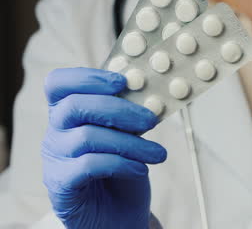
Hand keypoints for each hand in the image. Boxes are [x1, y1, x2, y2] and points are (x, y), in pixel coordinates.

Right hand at [42, 68, 166, 228]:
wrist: (119, 214)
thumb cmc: (124, 169)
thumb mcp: (128, 136)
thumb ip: (130, 115)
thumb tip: (151, 93)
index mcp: (67, 113)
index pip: (59, 83)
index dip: (88, 77)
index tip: (123, 81)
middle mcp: (55, 132)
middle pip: (75, 106)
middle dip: (120, 109)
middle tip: (151, 120)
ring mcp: (55, 159)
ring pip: (88, 137)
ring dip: (131, 143)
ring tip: (158, 154)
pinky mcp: (61, 185)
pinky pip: (89, 165)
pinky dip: (121, 164)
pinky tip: (141, 170)